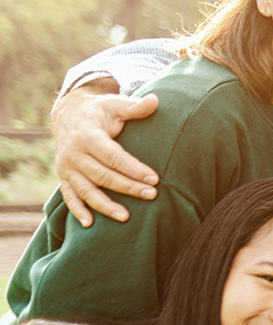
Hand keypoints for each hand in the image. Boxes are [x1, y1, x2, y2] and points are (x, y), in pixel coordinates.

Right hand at [51, 85, 158, 226]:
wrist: (69, 114)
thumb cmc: (99, 111)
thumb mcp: (114, 104)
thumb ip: (134, 106)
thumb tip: (156, 100)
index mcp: (87, 136)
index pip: (113, 157)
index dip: (133, 169)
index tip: (154, 179)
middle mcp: (74, 154)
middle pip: (103, 176)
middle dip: (127, 187)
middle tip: (151, 196)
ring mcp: (67, 167)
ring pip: (86, 190)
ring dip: (105, 205)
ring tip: (126, 217)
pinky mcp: (64, 177)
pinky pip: (69, 196)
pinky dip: (78, 210)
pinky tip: (89, 224)